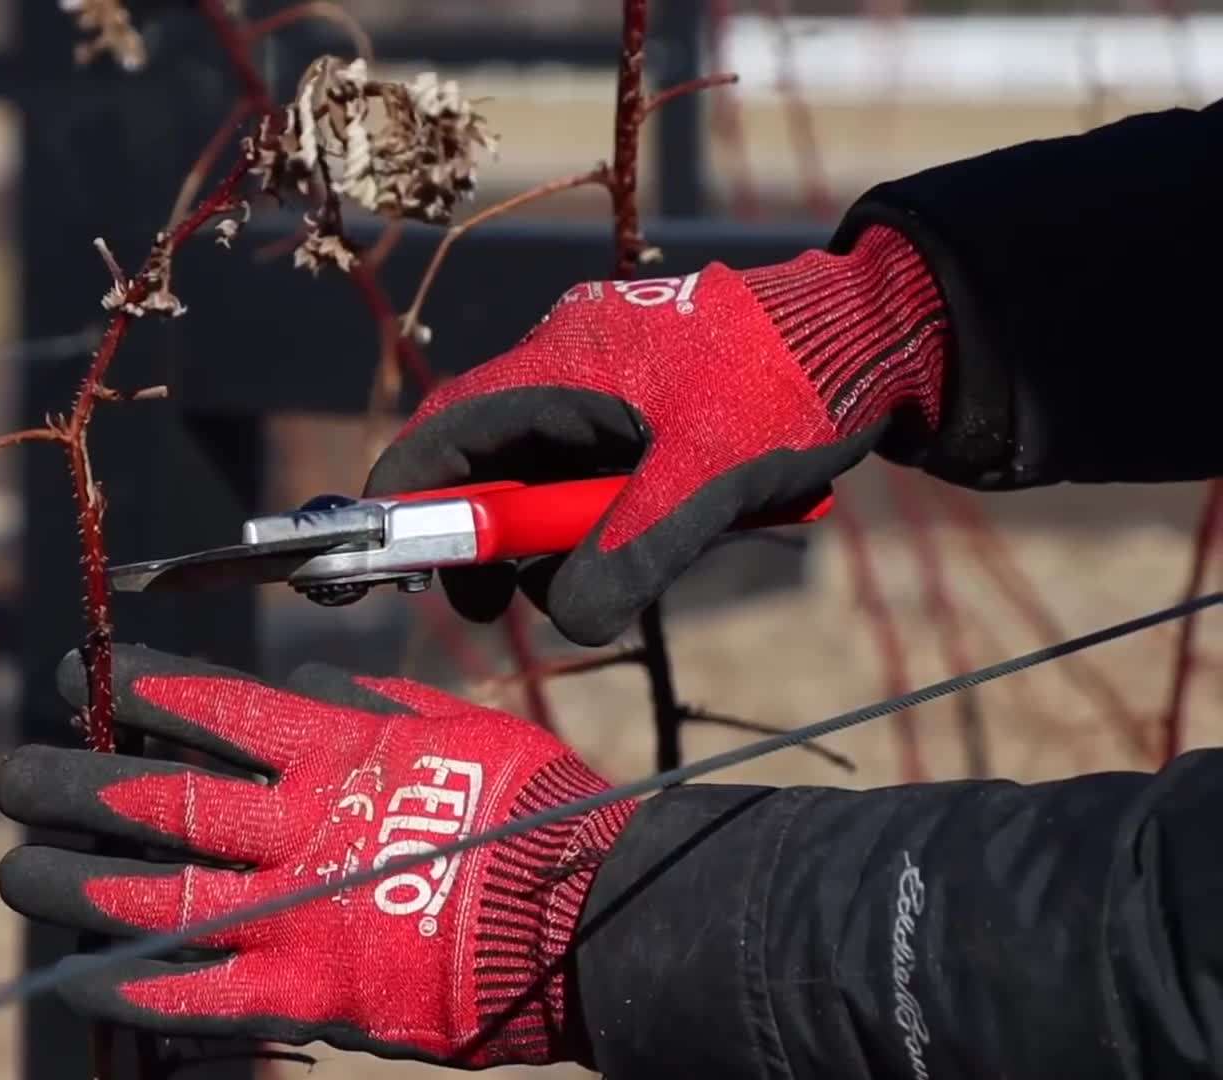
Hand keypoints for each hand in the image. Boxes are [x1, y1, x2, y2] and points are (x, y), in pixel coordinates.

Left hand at [0, 644, 635, 1066]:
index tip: (79, 673)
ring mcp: (295, 919)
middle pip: (158, 803)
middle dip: (73, 787)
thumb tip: (303, 682)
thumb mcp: (451, 727)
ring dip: (74, 882)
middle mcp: (298, 831)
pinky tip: (77, 975)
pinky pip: (199, 998)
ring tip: (18, 871)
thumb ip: (368, 702)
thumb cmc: (530, 811)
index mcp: (335, 755)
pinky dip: (134, 989)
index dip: (133, 692)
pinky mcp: (305, 997)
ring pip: (154, 898)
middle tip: (14, 778)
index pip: (209, 710)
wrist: (583, 922)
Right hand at [366, 224, 949, 645]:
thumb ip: (628, 555)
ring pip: (540, 468)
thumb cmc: (791, 388)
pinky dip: (604, 507)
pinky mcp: (638, 396)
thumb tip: (565, 621)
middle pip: (483, 458)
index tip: (396, 564)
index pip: (444, 430)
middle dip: (487, 538)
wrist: (876, 331)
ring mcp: (601, 377)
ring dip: (559, 531)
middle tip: (500, 605)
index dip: (408, 498)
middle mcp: (565, 362)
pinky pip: (590, 461)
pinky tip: (659, 529)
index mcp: (561, 364)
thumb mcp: (707, 483)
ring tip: (613, 570)